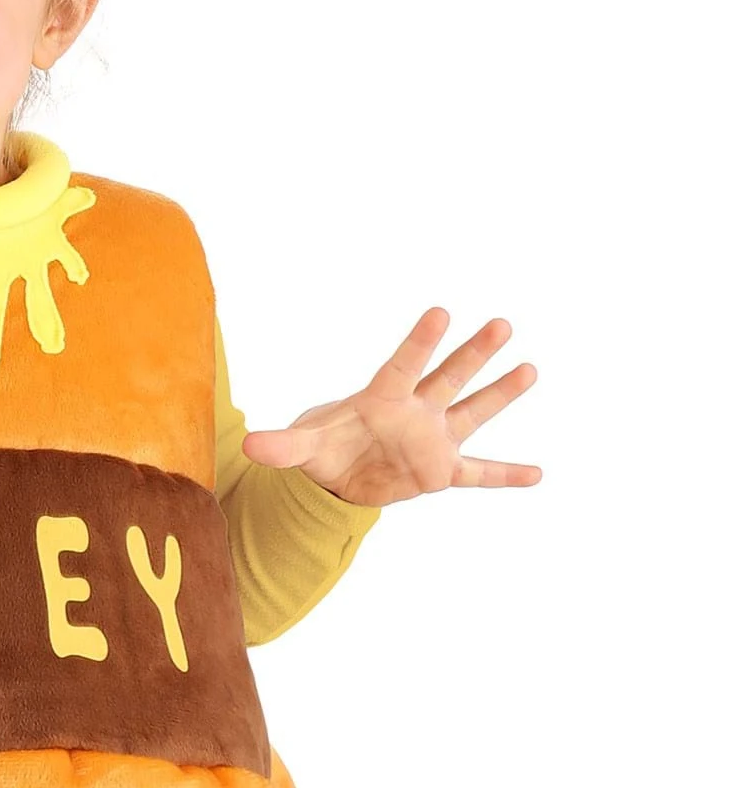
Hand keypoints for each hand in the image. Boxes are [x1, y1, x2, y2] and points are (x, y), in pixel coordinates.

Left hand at [239, 309, 539, 506]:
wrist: (341, 471)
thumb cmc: (326, 445)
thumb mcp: (304, 448)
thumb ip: (282, 445)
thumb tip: (250, 447)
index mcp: (383, 397)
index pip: (404, 365)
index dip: (421, 341)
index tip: (441, 312)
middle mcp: (416, 410)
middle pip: (448, 377)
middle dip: (473, 353)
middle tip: (501, 323)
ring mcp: (433, 438)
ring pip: (471, 412)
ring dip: (500, 393)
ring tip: (529, 369)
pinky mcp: (441, 469)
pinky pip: (479, 473)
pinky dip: (505, 475)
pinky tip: (537, 474)